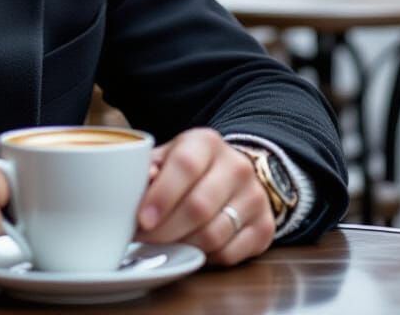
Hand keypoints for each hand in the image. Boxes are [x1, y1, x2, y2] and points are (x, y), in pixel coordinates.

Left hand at [134, 128, 274, 264]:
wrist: (234, 172)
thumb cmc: (191, 167)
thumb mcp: (168, 156)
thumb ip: (149, 168)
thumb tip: (135, 183)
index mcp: (207, 142)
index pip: (185, 165)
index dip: (161, 195)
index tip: (142, 219)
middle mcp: (236, 166)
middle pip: (198, 206)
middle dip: (165, 230)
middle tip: (145, 239)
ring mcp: (254, 197)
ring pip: (213, 234)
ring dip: (182, 245)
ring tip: (163, 244)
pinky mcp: (265, 227)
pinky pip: (228, 254)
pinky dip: (204, 257)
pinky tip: (190, 248)